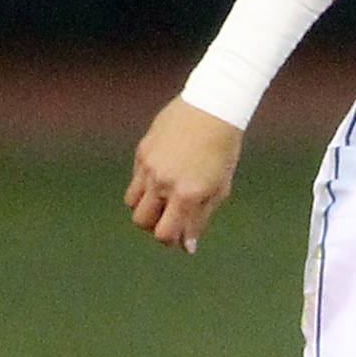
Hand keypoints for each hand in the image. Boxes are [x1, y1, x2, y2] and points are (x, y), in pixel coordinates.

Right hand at [126, 97, 244, 251]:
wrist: (212, 109)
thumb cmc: (222, 151)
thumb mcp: (219, 188)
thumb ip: (200, 218)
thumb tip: (188, 247)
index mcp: (187, 194)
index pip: (165, 233)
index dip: (171, 241)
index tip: (179, 239)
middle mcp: (164, 182)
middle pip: (142, 222)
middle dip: (155, 227)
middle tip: (170, 220)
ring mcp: (149, 166)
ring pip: (132, 204)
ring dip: (145, 208)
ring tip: (163, 200)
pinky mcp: (142, 152)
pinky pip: (135, 181)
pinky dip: (144, 187)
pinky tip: (162, 178)